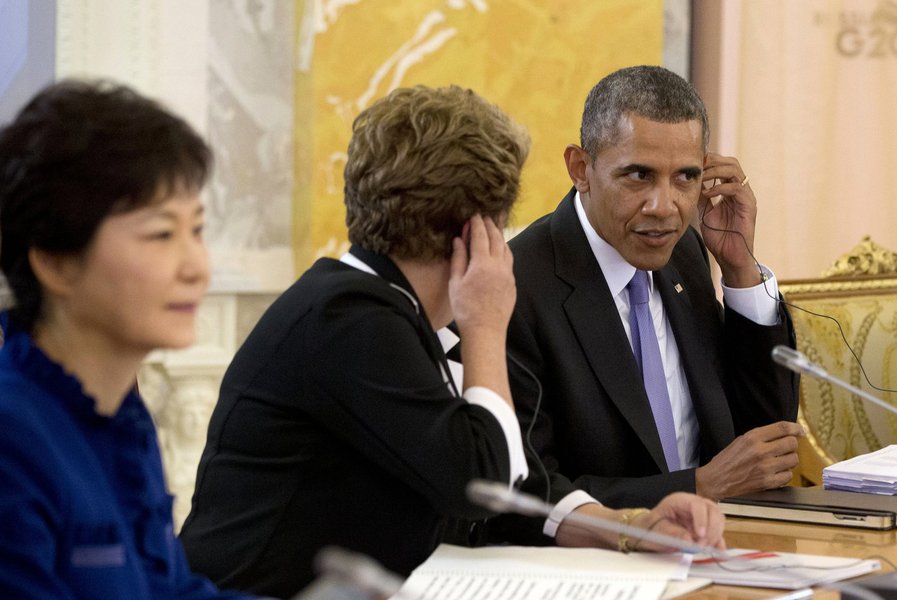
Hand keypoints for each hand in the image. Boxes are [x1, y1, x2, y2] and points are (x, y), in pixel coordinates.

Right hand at [449, 214, 515, 337]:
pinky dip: (504, 250)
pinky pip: (509, 261)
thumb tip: (459, 240)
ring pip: (506, 248)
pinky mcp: (512, 283)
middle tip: (485, 217)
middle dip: (490, 225)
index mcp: (482, 264)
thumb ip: (458, 258)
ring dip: (499, 236)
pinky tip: (500, 250)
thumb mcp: (455, 283)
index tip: (474, 215)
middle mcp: (498, 266)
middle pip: (496, 238)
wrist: (485, 330)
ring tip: (493, 229)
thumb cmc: (466, 310)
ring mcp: (508, 274)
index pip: (480, 236)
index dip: (477, 223)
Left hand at [554, 495, 724, 551]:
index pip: (697, 504)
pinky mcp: (703, 527)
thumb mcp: (655, 530)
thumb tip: (689, 541)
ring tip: (705, 548)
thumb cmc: (646, 528)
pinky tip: (716, 550)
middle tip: (703, 545)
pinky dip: (718, 541)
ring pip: (718, 519)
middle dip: (711, 529)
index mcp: (679, 500)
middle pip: (712, 510)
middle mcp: (692, 505)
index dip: (701, 519)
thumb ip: (672, 534)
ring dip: (715, 534)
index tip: (699, 535)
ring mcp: (700, 516)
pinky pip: (716, 532)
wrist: (642, 532)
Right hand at [696, 421, 804, 499]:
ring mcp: (765, 468)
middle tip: (785, 448)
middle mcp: (760, 451)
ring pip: (793, 459)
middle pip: (792, 443)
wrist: (715, 481)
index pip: (782, 428)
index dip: (796, 428)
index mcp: (752, 438)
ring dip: (789, 460)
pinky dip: (784, 474)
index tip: (800, 430)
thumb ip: (761, 436)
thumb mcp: (740, 441)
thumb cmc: (727, 461)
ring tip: (778, 461)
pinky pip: (788, 475)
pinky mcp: (768, 482)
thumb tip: (786, 433)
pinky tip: (774, 473)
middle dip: (791, 445)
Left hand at [699, 153, 760, 287]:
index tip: (692, 163)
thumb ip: (701, 197)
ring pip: (735, 171)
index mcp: (731, 190)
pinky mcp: (749, 206)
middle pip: (731, 162)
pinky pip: (736, 188)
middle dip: (713, 161)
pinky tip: (707, 194)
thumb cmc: (719, 237)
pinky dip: (720, 188)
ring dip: (716, 170)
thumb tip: (690, 183)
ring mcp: (746, 197)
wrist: (729, 256)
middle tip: (697, 166)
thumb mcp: (705, 212)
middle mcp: (741, 190)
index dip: (709, 161)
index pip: (723, 165)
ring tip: (701, 177)